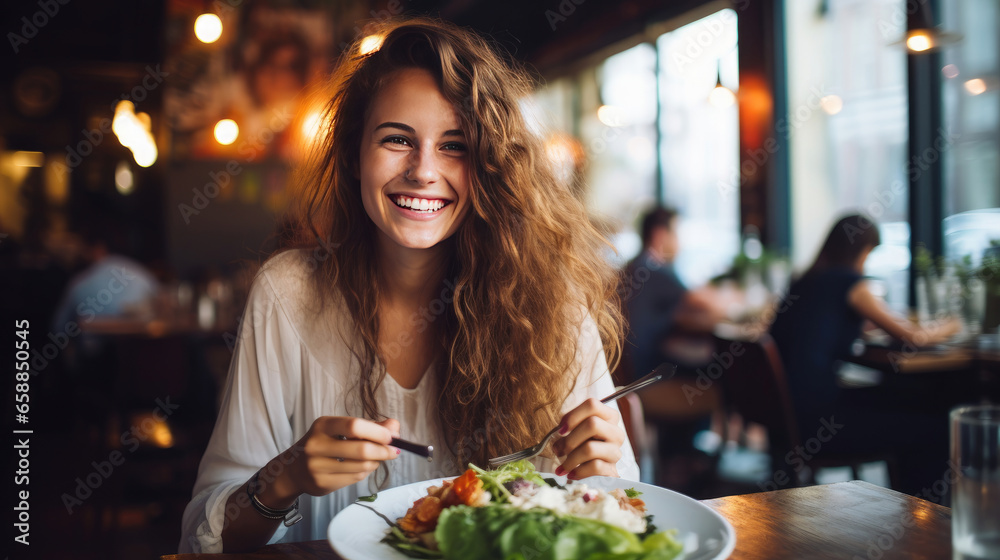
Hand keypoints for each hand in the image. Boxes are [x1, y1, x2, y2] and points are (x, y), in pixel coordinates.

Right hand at [284, 417, 399, 497]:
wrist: (293, 470)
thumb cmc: (324, 444)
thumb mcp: (340, 430)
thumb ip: (368, 426)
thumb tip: (395, 426)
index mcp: (323, 425)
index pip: (354, 426)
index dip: (377, 432)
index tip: (392, 436)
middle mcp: (317, 445)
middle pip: (361, 449)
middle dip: (383, 451)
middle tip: (394, 451)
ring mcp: (317, 466)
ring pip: (361, 466)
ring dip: (376, 462)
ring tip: (377, 458)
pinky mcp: (322, 483)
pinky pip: (355, 478)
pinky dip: (365, 472)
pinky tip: (363, 467)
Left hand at [551, 398, 624, 479]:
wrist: (598, 470)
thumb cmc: (585, 445)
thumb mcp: (578, 431)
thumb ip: (569, 427)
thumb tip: (558, 435)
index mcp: (608, 416)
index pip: (593, 405)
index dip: (573, 415)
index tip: (561, 429)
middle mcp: (616, 432)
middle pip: (592, 424)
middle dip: (570, 439)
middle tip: (558, 450)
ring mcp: (616, 450)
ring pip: (590, 448)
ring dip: (571, 458)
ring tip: (563, 466)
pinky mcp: (613, 468)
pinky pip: (594, 467)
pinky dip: (579, 471)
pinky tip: (571, 474)